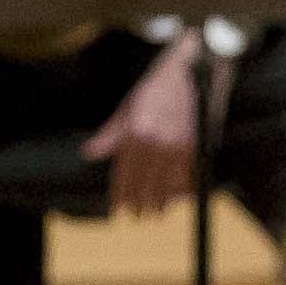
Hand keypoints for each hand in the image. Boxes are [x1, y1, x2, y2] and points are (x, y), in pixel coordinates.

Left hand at [90, 27, 204, 214]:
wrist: (193, 68)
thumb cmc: (158, 84)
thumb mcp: (128, 105)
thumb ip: (111, 134)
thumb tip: (89, 154)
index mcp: (135, 131)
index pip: (124, 172)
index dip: (120, 194)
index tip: (116, 209)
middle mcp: (155, 141)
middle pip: (145, 183)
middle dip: (140, 203)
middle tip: (137, 216)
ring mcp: (177, 144)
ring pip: (167, 183)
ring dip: (162, 202)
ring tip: (156, 213)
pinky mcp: (196, 144)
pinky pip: (187, 175)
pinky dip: (182, 189)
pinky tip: (178, 198)